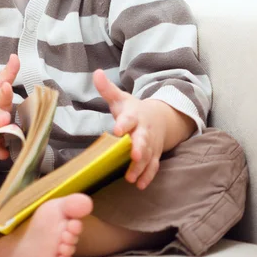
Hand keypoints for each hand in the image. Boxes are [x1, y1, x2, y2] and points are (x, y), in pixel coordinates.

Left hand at [93, 69, 166, 189]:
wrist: (160, 118)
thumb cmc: (133, 109)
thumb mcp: (120, 98)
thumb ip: (107, 88)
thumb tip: (96, 72)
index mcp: (134, 115)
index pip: (129, 119)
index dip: (123, 124)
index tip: (117, 130)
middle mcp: (144, 130)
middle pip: (143, 139)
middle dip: (139, 147)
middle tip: (133, 155)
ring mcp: (151, 144)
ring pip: (148, 156)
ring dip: (140, 166)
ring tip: (130, 177)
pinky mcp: (154, 155)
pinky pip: (153, 167)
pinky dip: (147, 176)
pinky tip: (139, 185)